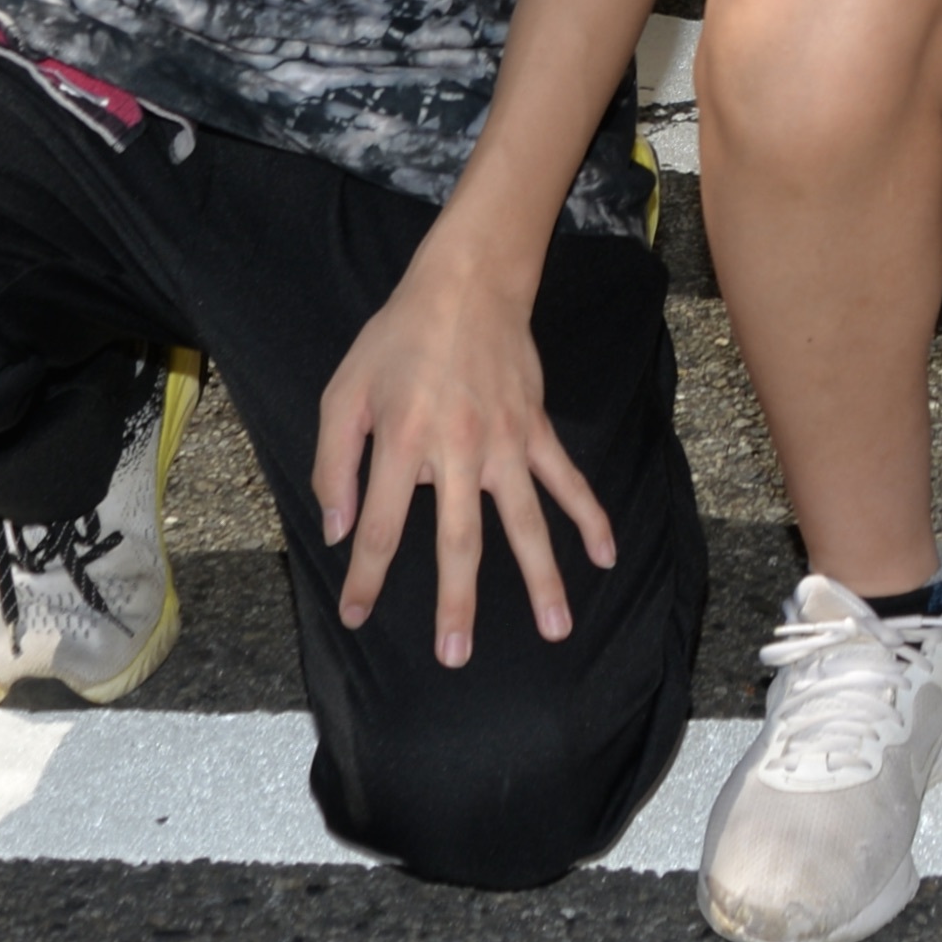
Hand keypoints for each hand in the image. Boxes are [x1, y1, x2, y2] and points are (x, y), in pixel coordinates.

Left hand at [314, 243, 618, 667]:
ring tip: (557, 630)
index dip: (366, 577)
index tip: (357, 616)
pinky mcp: (536, 430)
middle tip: (456, 655)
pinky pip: (567, 480)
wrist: (468, 286)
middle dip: (457, 602)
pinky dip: (591, 517)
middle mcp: (457, 451)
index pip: (382, 527)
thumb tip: (339, 531)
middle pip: (459, 541)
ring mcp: (505, 443)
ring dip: (542, 579)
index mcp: (402, 442)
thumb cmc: (398, 340)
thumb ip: (334, 465)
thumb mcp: (344, 392)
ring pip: (525, 523)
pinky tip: (607, 555)